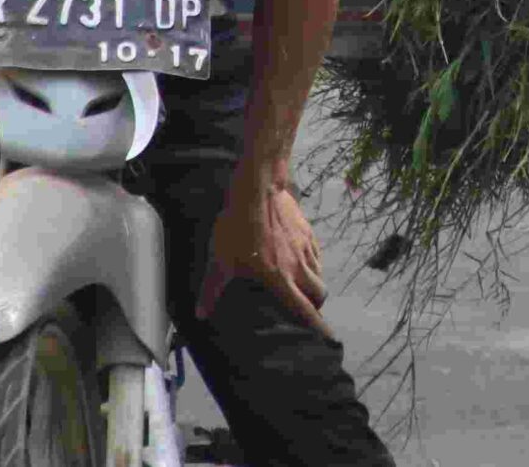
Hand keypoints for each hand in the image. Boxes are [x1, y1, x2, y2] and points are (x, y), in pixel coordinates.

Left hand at [202, 175, 332, 339]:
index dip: (318, 327)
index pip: (304, 309)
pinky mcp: (307, 232)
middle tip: (308, 311)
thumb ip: (213, 289)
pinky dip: (313, 263)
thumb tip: (200, 314)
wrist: (258, 189)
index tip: (328, 339)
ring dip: (315, 284)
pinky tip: (302, 260)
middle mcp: (298, 267)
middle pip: (319, 294)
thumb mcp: (221, 260)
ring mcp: (305, 248)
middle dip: (317, 307)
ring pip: (320, 274)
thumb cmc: (238, 227)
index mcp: (280, 279)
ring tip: (304, 287)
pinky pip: (316, 254)